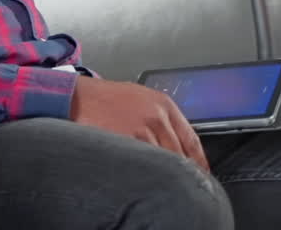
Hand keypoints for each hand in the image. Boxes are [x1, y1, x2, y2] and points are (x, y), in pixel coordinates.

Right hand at [69, 76, 209, 170]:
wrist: (78, 97)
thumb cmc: (106, 98)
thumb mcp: (141, 98)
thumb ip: (161, 118)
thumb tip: (177, 143)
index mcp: (164, 104)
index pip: (192, 140)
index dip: (200, 162)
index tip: (201, 174)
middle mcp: (156, 116)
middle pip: (180, 155)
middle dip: (182, 171)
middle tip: (181, 183)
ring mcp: (142, 129)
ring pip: (163, 162)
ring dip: (163, 175)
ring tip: (159, 181)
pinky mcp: (126, 141)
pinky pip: (144, 164)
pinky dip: (146, 173)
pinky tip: (142, 175)